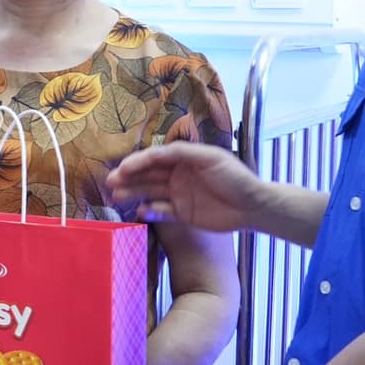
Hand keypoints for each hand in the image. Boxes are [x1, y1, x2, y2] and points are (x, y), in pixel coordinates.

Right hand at [109, 142, 260, 231]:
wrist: (253, 207)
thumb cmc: (235, 177)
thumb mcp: (211, 158)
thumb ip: (183, 153)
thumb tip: (156, 151)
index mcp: (184, 159)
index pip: (156, 158)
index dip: (138, 162)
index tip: (123, 168)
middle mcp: (178, 175)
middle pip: (148, 174)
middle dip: (129, 177)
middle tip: (111, 183)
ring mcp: (179, 194)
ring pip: (150, 192)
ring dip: (133, 193)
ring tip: (116, 196)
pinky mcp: (182, 213)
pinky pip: (161, 212)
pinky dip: (150, 211)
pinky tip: (140, 212)